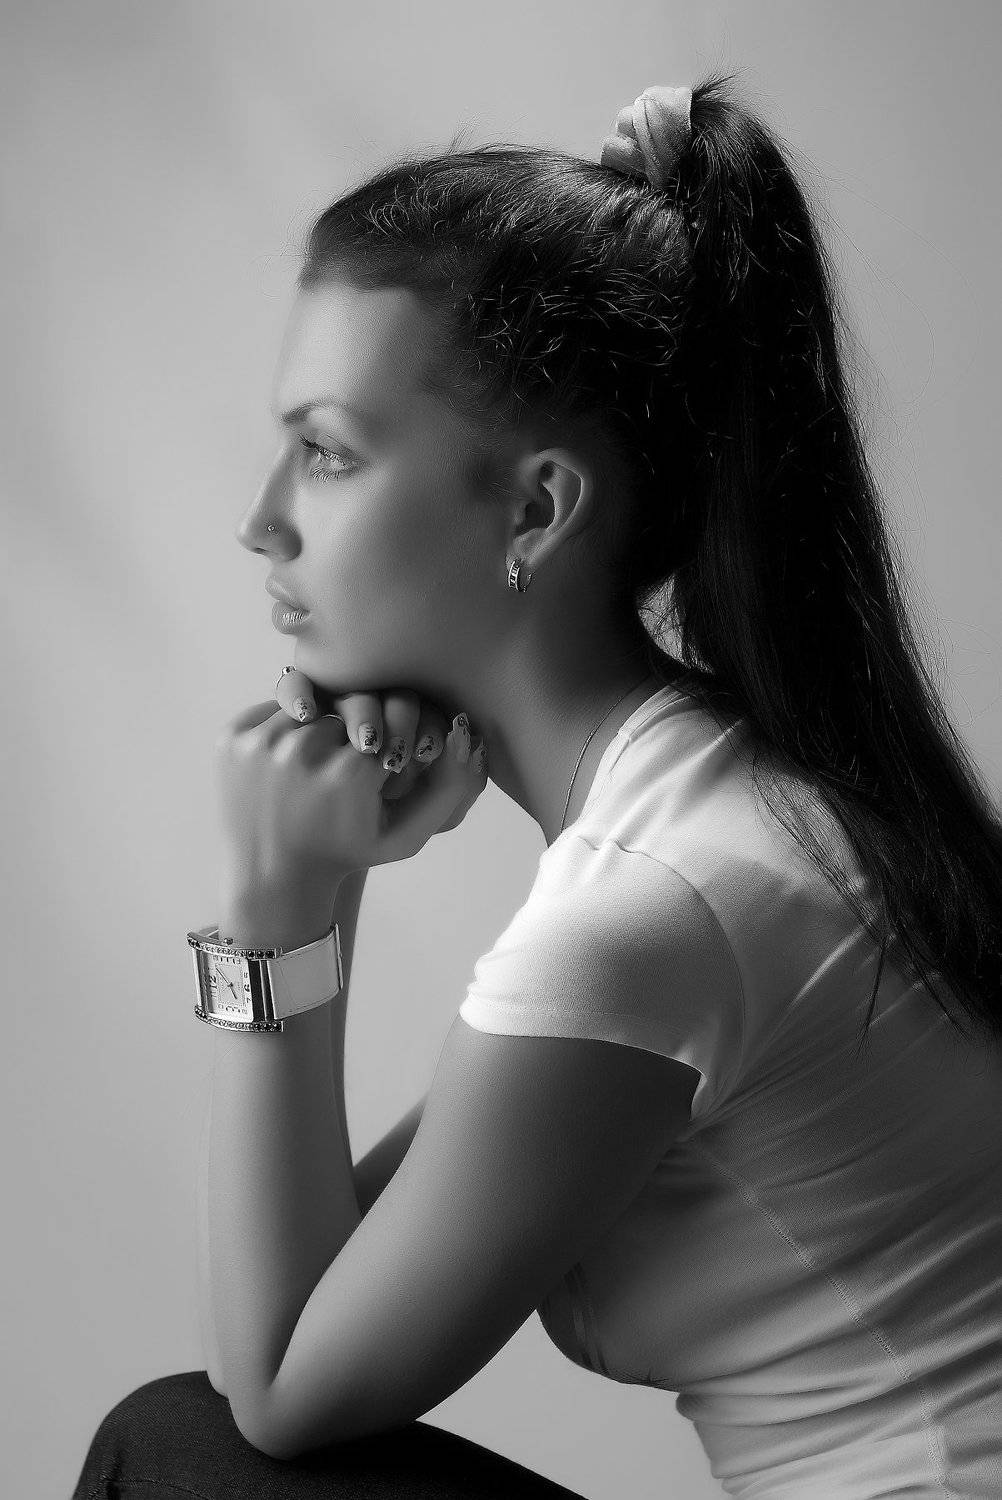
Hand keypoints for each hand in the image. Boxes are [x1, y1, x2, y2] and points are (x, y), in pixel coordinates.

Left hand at [214, 671, 487, 900]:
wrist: (273, 875)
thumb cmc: (346, 852)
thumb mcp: (407, 835)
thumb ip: (449, 788)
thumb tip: (465, 733)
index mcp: (349, 774)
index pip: (392, 719)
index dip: (396, 738)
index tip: (386, 763)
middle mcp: (303, 752)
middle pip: (351, 705)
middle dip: (360, 728)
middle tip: (355, 756)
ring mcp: (262, 742)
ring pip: (313, 701)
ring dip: (323, 725)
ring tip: (322, 762)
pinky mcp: (234, 737)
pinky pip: (274, 709)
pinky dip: (288, 727)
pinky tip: (292, 761)